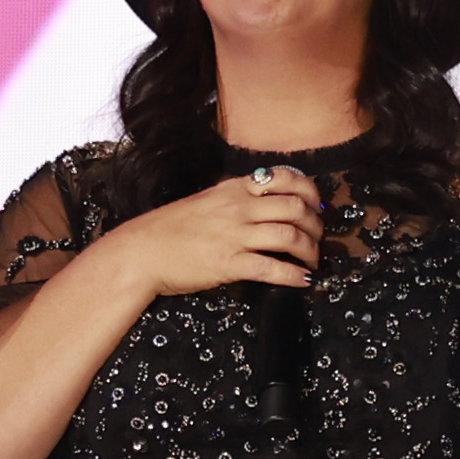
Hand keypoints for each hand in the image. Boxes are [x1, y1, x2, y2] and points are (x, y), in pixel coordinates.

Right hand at [108, 164, 325, 301]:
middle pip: (295, 208)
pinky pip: (272, 268)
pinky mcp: (229, 264)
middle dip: (316, 225)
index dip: (310, 192)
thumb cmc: (169, 229)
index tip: (316, 207)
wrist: (141, 251)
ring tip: (312, 262)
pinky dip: (293, 277)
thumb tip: (263, 203)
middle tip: (318, 238)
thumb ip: (235, 199)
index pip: (285, 178)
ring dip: (310, 251)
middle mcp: (238, 207)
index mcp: (233, 188)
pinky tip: (301, 281)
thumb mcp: (206, 201)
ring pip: (290, 237)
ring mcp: (234, 235)